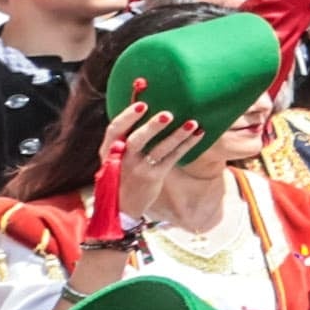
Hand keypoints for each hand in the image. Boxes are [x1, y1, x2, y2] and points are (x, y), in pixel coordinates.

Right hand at [104, 106, 201, 223]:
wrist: (121, 206)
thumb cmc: (121, 172)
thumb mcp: (115, 155)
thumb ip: (124, 137)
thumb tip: (145, 106)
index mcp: (109, 149)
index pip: (114, 130)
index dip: (128, 116)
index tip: (142, 104)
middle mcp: (122, 158)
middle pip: (137, 140)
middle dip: (152, 127)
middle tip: (168, 114)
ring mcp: (138, 169)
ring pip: (159, 150)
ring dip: (177, 135)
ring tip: (193, 122)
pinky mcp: (154, 177)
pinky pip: (173, 158)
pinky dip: (186, 145)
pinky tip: (199, 134)